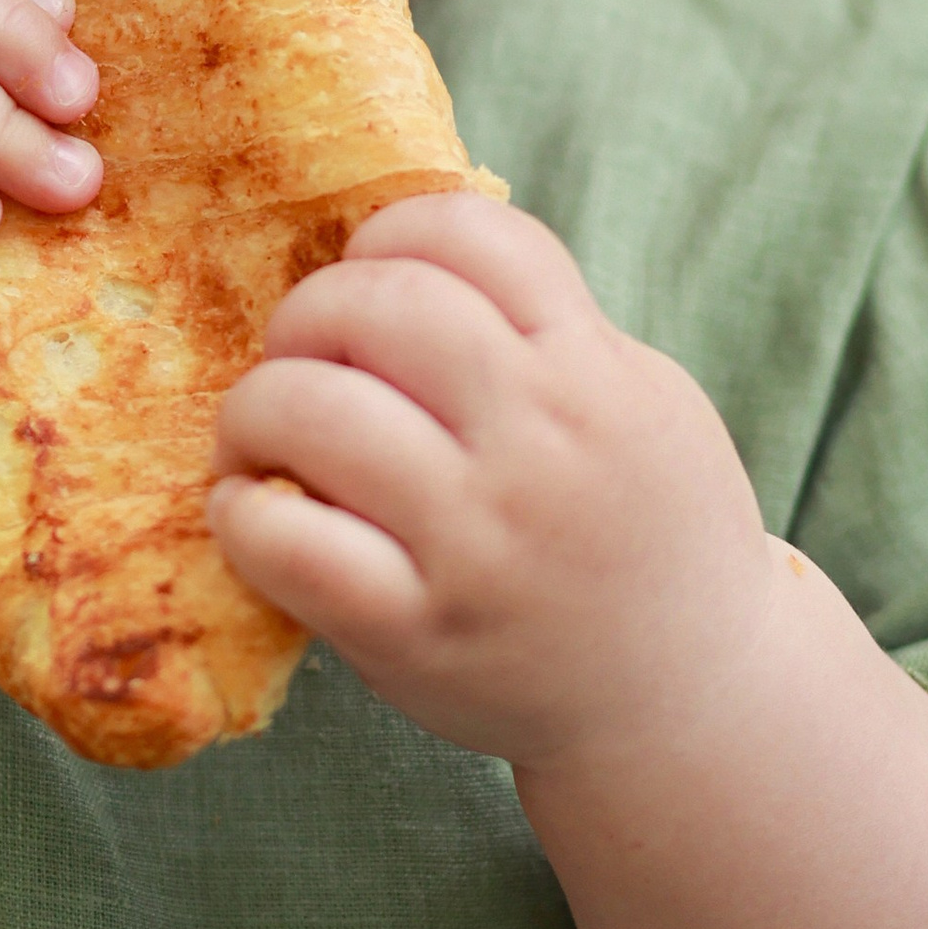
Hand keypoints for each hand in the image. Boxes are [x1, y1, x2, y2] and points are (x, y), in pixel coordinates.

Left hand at [207, 191, 775, 776]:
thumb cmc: (644, 528)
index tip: (373, 274)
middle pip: (378, 303)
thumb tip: (398, 253)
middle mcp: (536, 445)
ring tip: (262, 432)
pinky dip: (243, 511)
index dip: (394, 232)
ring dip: (256, 405)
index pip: (469, 231)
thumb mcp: (639, 398)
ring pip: (313, 408)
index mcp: (592, 372)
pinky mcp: (414, 631)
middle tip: (303, 354)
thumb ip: (545, 327)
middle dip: (311, 310)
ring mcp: (474, 541)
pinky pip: (287, 541)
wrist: (684, 697)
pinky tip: (255, 510)